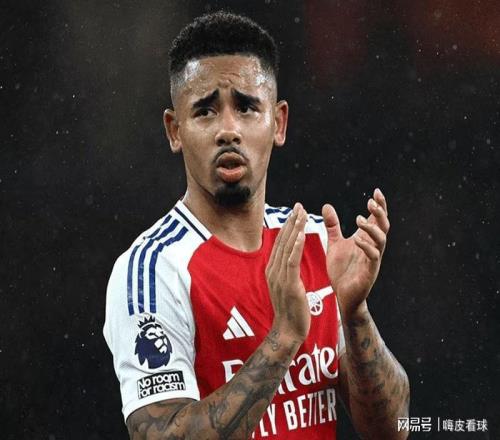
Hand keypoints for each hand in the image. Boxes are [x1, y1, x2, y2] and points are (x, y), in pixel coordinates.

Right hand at [265, 203, 309, 341]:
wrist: (288, 331)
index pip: (281, 243)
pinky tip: (301, 234)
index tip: (295, 212)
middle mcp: (273, 270)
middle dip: (291, 222)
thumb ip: (288, 272)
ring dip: (294, 229)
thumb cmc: (291, 311)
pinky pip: (291, 261)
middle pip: (282, 241)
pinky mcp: (288, 284)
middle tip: (299, 205)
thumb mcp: (287, 287)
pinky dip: (295, 247)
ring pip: (287, 247)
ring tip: (302, 214)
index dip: (288, 226)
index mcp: (273, 270)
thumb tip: (291, 260)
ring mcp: (279, 277)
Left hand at [322, 188, 389, 314]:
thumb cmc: (342, 270)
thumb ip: (333, 226)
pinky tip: (356, 239)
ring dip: (372, 228)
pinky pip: (373, 257)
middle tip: (371, 201)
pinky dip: (366, 246)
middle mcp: (373, 247)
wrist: (343, 296)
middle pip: (383, 226)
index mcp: (366, 240)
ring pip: (381, 240)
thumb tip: (327, 205)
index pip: (377, 219)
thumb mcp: (335, 244)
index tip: (376, 191)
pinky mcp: (369, 272)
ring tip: (358, 220)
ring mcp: (373, 260)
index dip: (380, 205)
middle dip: (379, 213)